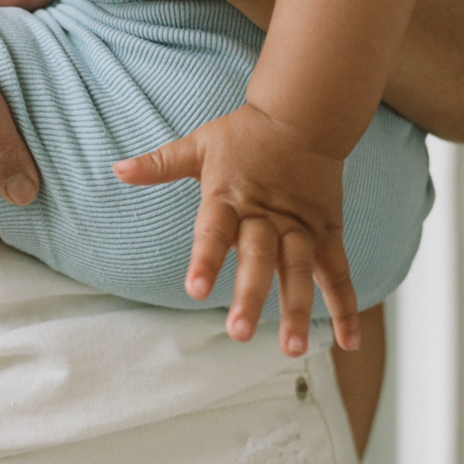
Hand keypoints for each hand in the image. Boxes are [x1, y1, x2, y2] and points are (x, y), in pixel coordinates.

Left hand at [114, 103, 360, 355]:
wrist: (304, 114)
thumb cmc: (245, 134)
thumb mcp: (198, 145)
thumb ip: (159, 164)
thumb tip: (117, 169)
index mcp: (230, 198)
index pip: (214, 231)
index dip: (206, 260)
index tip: (195, 290)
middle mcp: (268, 217)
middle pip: (260, 258)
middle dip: (251, 296)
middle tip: (239, 333)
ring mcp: (301, 227)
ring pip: (300, 272)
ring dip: (297, 309)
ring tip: (291, 349)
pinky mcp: (327, 233)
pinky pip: (339, 273)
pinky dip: (345, 306)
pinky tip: (347, 342)